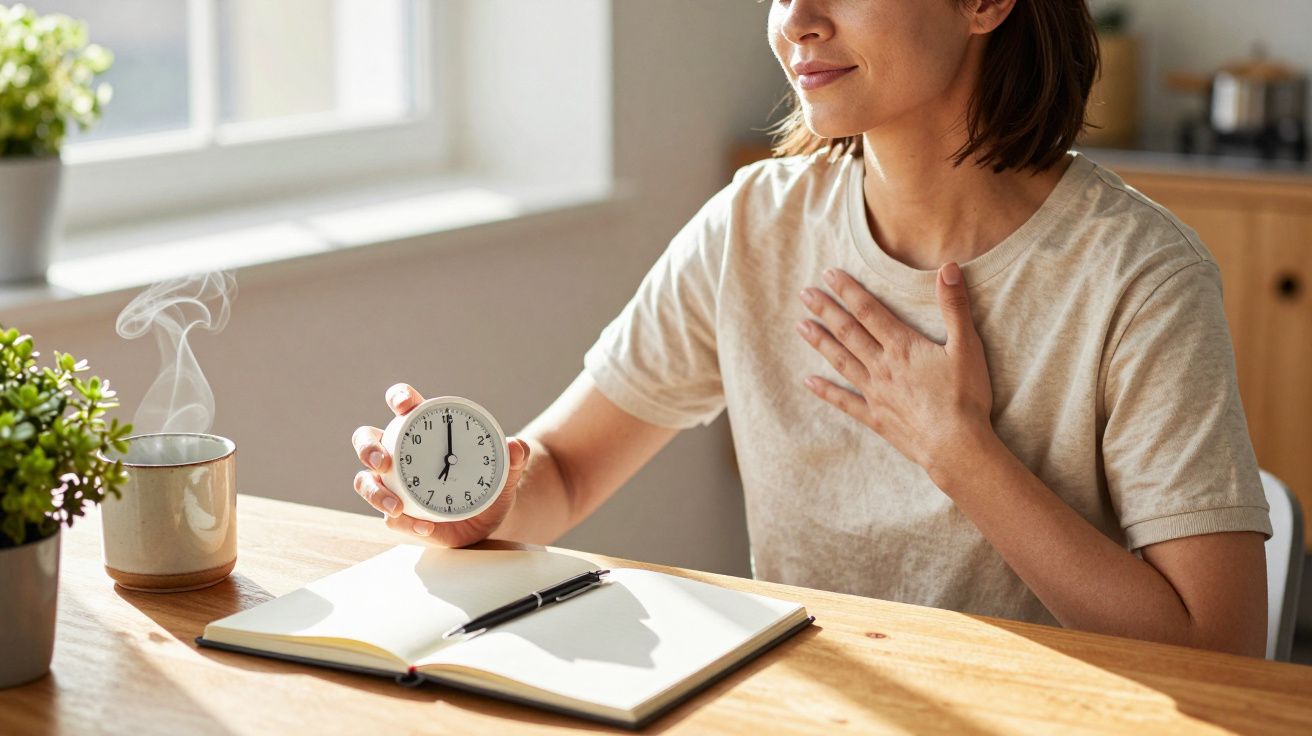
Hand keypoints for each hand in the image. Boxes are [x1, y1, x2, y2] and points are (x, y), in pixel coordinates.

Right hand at [351, 383, 529, 546]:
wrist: (491, 515)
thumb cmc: (491, 481)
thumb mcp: (508, 468)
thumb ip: (514, 456)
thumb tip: (516, 447)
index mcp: (423, 430)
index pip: (404, 405)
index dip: (399, 397)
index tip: (406, 404)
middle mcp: (400, 455)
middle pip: (367, 441)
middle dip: (368, 448)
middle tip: (384, 462)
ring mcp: (394, 484)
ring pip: (365, 481)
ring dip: (374, 492)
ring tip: (396, 506)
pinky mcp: (400, 514)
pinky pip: (390, 518)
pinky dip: (406, 522)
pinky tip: (427, 526)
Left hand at [795, 265, 993, 485]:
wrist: (956, 446)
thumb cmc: (965, 397)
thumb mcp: (967, 346)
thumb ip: (954, 306)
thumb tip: (949, 267)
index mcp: (903, 346)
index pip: (869, 311)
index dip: (848, 290)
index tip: (828, 274)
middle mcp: (882, 366)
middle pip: (848, 332)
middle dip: (826, 310)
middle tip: (804, 293)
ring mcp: (875, 393)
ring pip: (841, 361)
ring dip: (820, 343)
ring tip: (800, 327)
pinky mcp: (875, 417)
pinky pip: (844, 401)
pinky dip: (826, 391)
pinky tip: (808, 382)